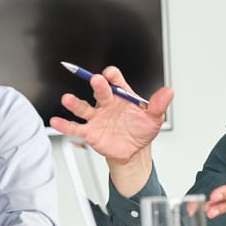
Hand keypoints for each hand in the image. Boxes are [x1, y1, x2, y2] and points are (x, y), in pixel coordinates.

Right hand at [48, 66, 172, 163]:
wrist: (134, 151)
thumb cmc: (141, 129)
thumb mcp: (154, 117)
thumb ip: (159, 104)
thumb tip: (168, 91)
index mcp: (121, 95)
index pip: (115, 79)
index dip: (112, 75)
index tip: (110, 75)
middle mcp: (106, 103)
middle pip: (100, 90)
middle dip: (98, 85)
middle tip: (96, 80)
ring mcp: (97, 117)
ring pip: (83, 107)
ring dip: (75, 103)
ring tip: (67, 99)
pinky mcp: (90, 132)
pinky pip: (76, 127)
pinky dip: (65, 125)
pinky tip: (57, 121)